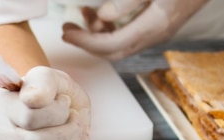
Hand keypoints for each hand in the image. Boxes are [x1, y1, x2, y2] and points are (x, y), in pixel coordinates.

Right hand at [0, 66, 90, 139]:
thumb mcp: (49, 77)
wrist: (48, 113)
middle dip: (71, 134)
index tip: (64, 104)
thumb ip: (42, 82)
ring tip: (80, 139)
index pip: (31, 116)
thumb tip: (34, 99)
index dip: (59, 111)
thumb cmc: (49, 95)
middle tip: (78, 123)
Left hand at [62, 0, 207, 60]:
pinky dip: (110, 28)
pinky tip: (100, 14)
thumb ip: (128, 1)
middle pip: (113, 51)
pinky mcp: (157, 26)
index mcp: (154, 25)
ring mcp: (157, 32)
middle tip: (66, 30)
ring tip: (82, 15)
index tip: (67, 33)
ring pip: (119, 44)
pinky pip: (128, 35)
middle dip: (86, 43)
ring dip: (97, 34)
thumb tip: (103, 16)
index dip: (85, 42)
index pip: (111, 45)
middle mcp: (155, 34)